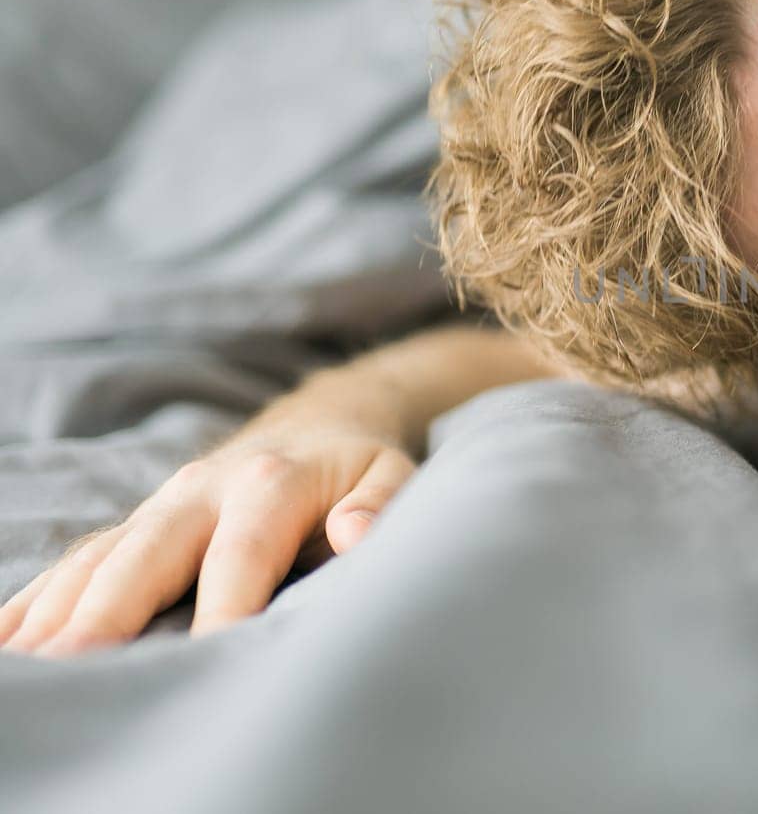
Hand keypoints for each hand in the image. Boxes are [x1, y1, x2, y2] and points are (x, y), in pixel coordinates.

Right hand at [0, 412, 415, 656]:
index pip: (243, 551)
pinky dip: (37, 600)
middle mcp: (202, 488)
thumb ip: (379, 505)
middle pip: (147, 553)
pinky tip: (5, 642)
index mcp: (272, 481)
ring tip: (26, 666)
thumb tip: (355, 534)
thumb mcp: (393, 474)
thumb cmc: (360, 466)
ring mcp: (161, 505)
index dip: (225, 605)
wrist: (324, 417)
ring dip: (56, 612)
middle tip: (70, 666)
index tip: (209, 657)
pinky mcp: (136, 523)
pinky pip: (77, 562)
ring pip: (99, 559)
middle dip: (107, 611)